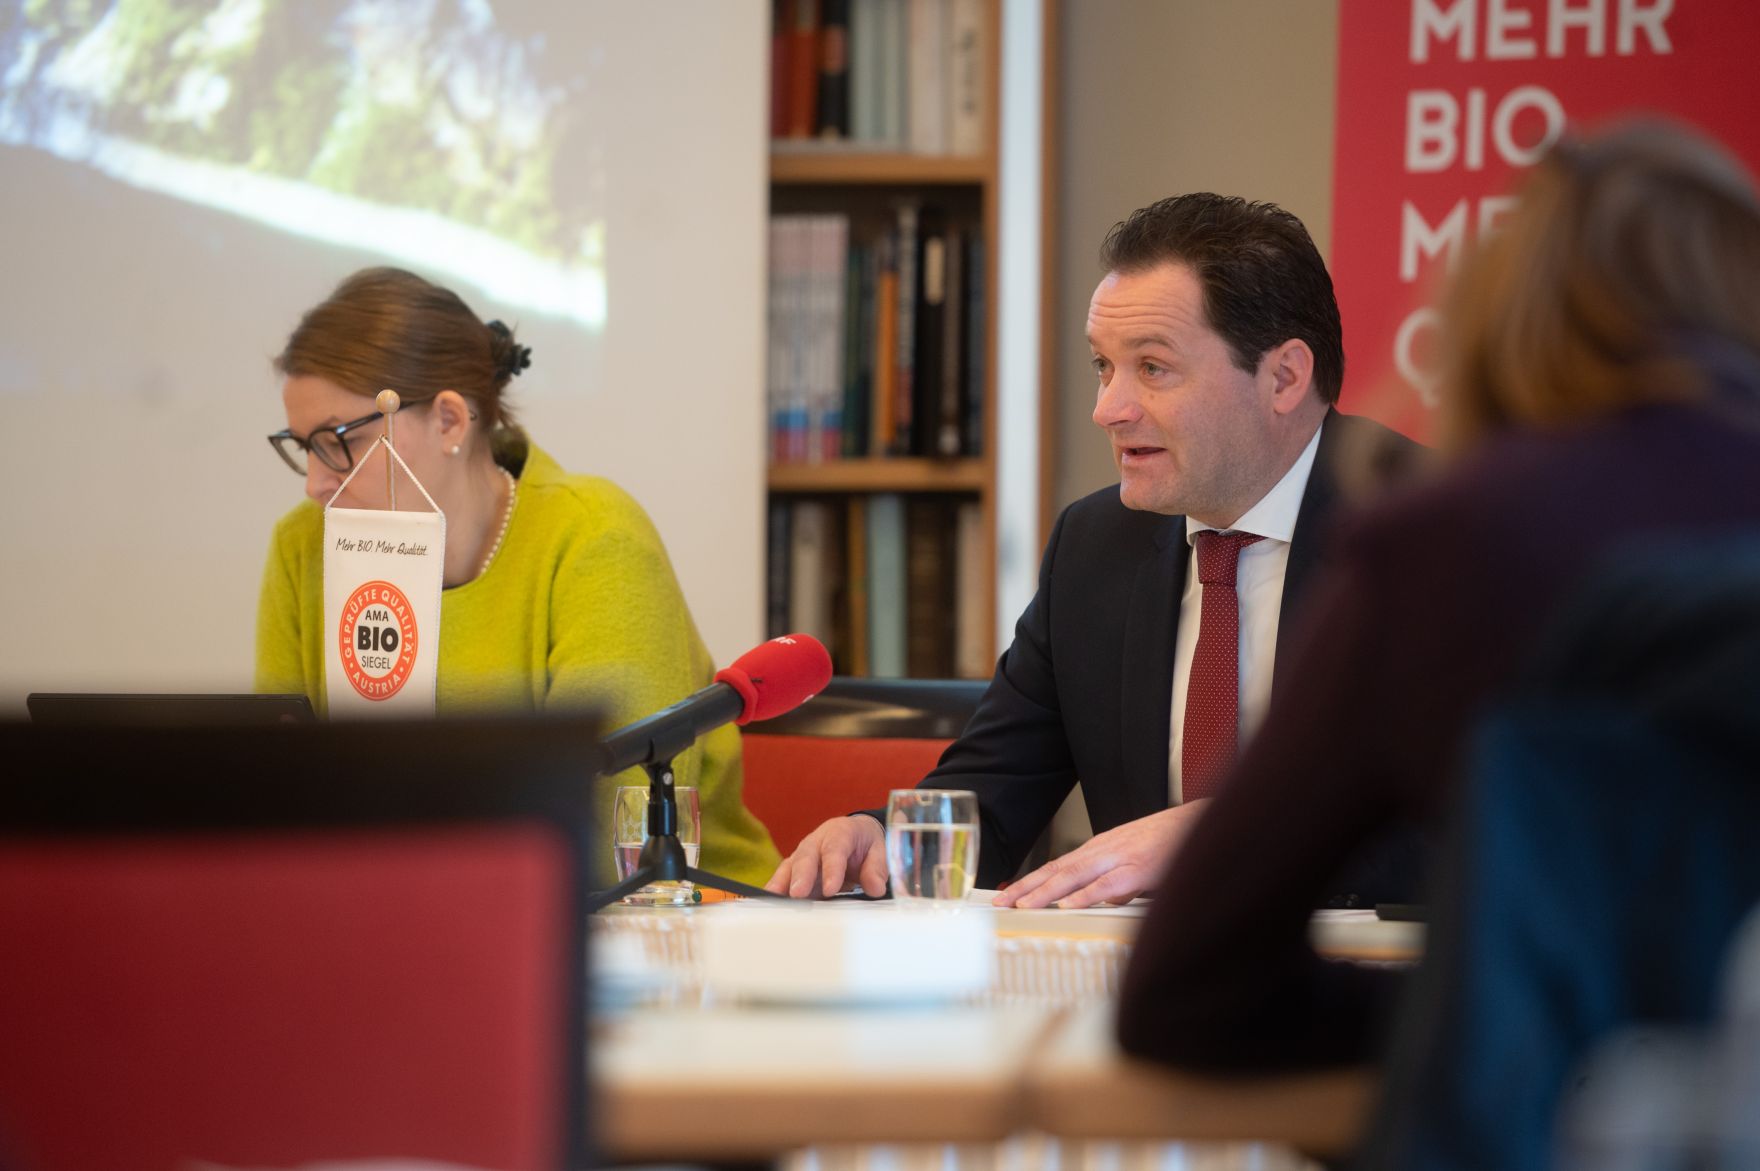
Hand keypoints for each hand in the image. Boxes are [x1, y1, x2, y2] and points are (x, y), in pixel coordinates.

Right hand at [764, 814, 887, 898]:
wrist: (856, 834)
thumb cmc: (866, 843)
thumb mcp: (879, 850)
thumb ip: (876, 868)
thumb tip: (874, 888)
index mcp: (840, 832)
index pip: (834, 849)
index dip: (832, 869)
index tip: (831, 889)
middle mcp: (816, 842)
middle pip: (806, 857)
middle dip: (801, 876)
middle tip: (798, 895)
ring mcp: (803, 856)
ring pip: (789, 867)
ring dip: (781, 884)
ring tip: (775, 901)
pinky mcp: (795, 870)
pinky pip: (783, 879)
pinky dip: (776, 890)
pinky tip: (769, 903)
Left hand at [992, 802, 1209, 908]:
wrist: (1202, 822)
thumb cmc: (1170, 844)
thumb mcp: (1134, 861)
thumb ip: (1114, 880)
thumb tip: (1097, 900)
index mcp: (1100, 849)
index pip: (1058, 867)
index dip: (1030, 881)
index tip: (1006, 896)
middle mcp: (1104, 850)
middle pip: (1057, 871)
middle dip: (1026, 888)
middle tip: (999, 905)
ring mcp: (1121, 857)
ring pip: (1074, 877)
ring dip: (1045, 893)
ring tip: (1022, 907)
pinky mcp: (1141, 868)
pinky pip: (1108, 884)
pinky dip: (1086, 895)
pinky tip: (1067, 907)